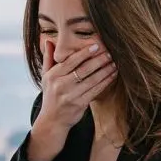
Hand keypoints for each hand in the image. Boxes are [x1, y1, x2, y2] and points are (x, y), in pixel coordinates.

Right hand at [28, 39, 115, 160]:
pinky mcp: (79, 104)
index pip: (70, 61)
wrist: (52, 120)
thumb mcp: (45, 76)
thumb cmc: (51, 95)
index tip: (96, 45)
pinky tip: (112, 75)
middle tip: (109, 52)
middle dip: (98, 60)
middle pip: (83, 69)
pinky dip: (105, 82)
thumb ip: (48, 58)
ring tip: (114, 62)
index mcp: (52, 76)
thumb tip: (48, 40)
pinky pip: (95, 90)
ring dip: (105, 70)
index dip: (84, 53)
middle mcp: (60, 85)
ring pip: (92, 80)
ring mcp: (70, 96)